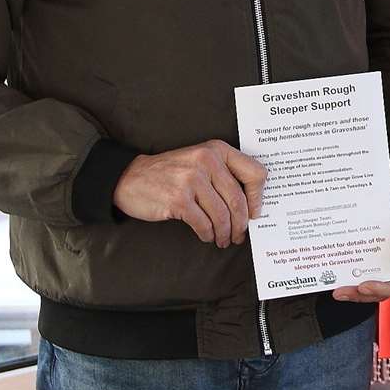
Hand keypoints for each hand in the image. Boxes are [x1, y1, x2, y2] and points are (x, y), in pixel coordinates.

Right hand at [111, 140, 265, 246]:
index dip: (258, 197)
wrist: (131, 178)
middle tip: (240, 234)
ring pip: (221, 215)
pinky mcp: (178, 199)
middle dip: (241, 223)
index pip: (254, 173)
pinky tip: (208, 236)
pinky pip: (203, 223)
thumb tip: (251, 204)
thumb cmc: (171, 172)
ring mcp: (191, 180)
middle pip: (237, 200)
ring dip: (225, 232)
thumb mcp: (200, 160)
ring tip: (223, 239)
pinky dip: (208, 234)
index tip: (255, 213)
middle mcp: (206, 161)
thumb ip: (224, 173)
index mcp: (217, 150)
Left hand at [333, 176, 389, 301]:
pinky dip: (356, 274)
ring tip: (338, 290)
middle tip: (342, 291)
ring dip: (358, 290)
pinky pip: (370, 268)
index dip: (386, 289)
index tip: (364, 285)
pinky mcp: (382, 253)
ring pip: (378, 282)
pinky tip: (340, 273)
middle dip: (365, 294)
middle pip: (389, 288)